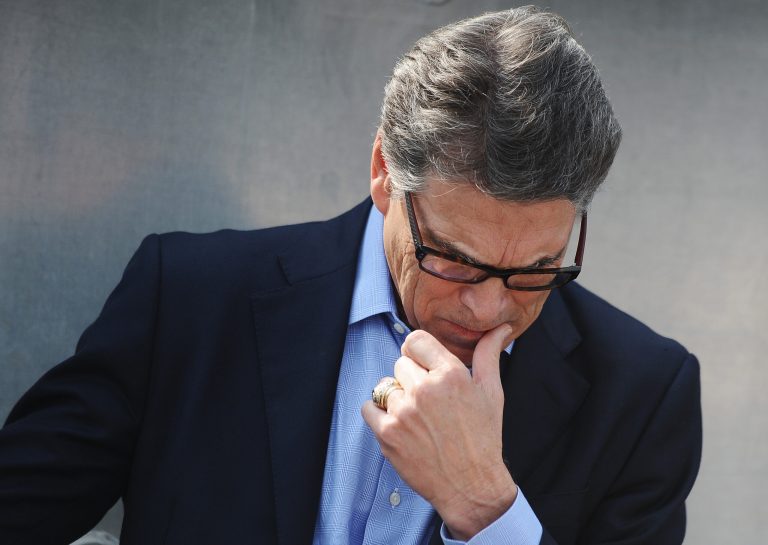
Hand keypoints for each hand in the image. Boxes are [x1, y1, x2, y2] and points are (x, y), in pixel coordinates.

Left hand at [361, 324, 517, 539]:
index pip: (415, 340)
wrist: (471, 487)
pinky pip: (369, 407)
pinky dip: (379, 414)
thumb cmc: (483, 439)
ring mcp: (404, 411)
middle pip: (400, 363)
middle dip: (412, 378)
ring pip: (385, 385)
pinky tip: (399, 425)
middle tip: (428, 401)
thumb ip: (489, 354)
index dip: (419, 353)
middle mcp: (425, 389)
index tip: (424, 367)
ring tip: (417, 417)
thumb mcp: (492, 392)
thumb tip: (501, 328)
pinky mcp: (388, 433)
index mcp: (451, 374)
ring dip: (397, 398)